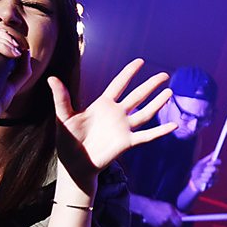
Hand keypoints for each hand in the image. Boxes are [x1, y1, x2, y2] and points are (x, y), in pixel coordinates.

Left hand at [49, 59, 176, 192]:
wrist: (75, 164)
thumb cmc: (68, 141)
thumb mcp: (64, 117)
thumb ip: (62, 98)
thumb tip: (52, 78)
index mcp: (103, 105)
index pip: (119, 84)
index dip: (129, 72)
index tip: (140, 61)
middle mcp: (117, 114)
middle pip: (138, 96)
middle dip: (151, 85)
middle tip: (164, 75)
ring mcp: (124, 128)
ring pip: (146, 112)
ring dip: (158, 103)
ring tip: (170, 92)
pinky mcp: (128, 142)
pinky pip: (147, 135)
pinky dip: (160, 131)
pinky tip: (174, 125)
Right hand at [141, 200, 181, 226]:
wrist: (146, 207)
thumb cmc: (159, 205)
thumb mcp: (170, 206)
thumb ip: (178, 212)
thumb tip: (186, 216)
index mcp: (170, 214)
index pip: (179, 224)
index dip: (180, 222)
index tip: (181, 221)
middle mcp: (166, 221)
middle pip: (175, 226)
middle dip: (175, 223)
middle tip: (172, 217)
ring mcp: (161, 225)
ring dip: (169, 223)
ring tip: (164, 216)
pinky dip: (164, 224)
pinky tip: (159, 219)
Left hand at [190, 154, 219, 191]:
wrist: (193, 181)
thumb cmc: (197, 171)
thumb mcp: (200, 163)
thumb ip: (207, 158)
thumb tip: (214, 152)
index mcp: (213, 165)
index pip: (218, 162)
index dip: (214, 162)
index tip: (208, 163)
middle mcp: (215, 170)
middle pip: (215, 168)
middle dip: (208, 169)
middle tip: (204, 170)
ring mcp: (215, 177)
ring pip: (211, 175)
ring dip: (204, 175)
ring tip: (201, 175)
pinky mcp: (213, 183)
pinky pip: (209, 180)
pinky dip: (203, 179)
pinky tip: (202, 179)